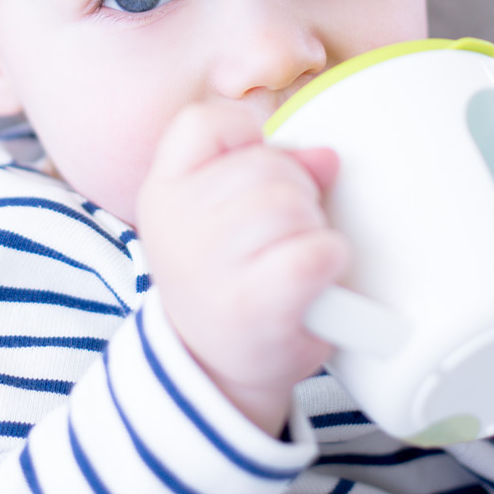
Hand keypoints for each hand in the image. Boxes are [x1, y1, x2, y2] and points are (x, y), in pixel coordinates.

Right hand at [136, 101, 348, 434]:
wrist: (213, 370)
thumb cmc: (226, 279)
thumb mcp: (223, 215)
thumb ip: (270, 171)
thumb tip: (326, 156)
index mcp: (163, 190)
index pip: (202, 123)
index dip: (246, 133)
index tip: (257, 164)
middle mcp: (176, 223)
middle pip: (265, 164)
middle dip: (297, 190)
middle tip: (287, 230)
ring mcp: (209, 264)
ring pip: (291, 203)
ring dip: (313, 225)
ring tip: (297, 253)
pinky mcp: (250, 304)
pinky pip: (314, 251)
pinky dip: (330, 259)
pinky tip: (317, 276)